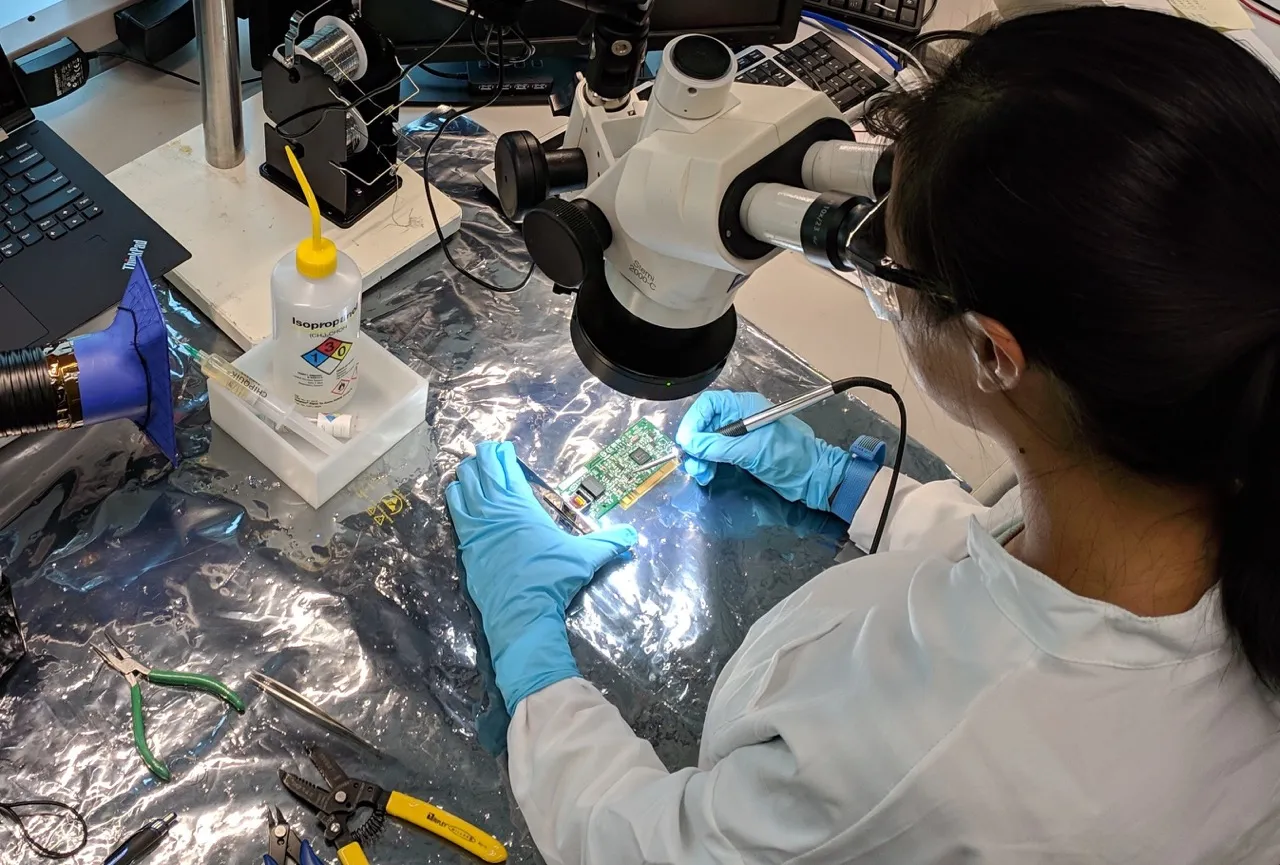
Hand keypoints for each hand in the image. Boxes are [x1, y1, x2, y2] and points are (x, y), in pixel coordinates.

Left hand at [446, 441, 636, 712]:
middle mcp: (496, 509)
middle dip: (483, 457)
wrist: (522, 610)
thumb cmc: (554, 578)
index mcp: (523, 506)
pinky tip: (456, 492)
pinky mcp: (465, 543)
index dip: (502, 454)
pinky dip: (454, 495)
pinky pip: (454, 509)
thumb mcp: (586, 557)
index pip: (507, 468)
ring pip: (462, 485)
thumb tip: (633, 537)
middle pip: (480, 470)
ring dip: (466, 474)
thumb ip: (608, 542)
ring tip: (471, 470)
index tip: (504, 448)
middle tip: (488, 454)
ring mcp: (477, 525)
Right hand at [676, 391, 849, 511]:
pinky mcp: (743, 452)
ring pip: (709, 441)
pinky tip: (707, 473)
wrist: (812, 477)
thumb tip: (690, 444)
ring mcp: (742, 436)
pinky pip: (718, 453)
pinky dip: (709, 463)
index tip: (686, 442)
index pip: (709, 405)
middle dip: (695, 444)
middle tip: (692, 464)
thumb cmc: (788, 457)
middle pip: (706, 424)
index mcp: (744, 407)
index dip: (694, 421)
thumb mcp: (750, 450)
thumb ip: (717, 446)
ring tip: (700, 474)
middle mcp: (740, 417)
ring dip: (700, 457)